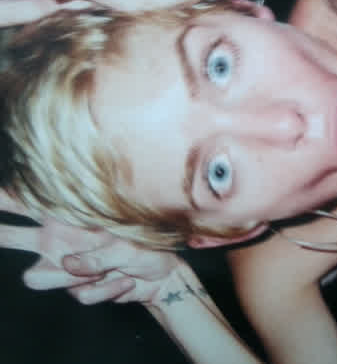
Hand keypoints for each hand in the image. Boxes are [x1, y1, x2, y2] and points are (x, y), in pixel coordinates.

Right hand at [0, 206, 182, 304]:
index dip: (5, 200)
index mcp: (71, 219)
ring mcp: (65, 266)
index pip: (31, 205)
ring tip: (109, 268)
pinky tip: (124, 280)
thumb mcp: (127, 246)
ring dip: (75, 278)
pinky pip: (80, 295)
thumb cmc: (147, 249)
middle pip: (14, 237)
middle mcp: (60, 240)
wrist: (160, 278)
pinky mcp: (75, 288)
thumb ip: (96, 256)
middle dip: (0, 233)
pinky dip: (108, 289)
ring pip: (37, 278)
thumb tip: (68, 265)